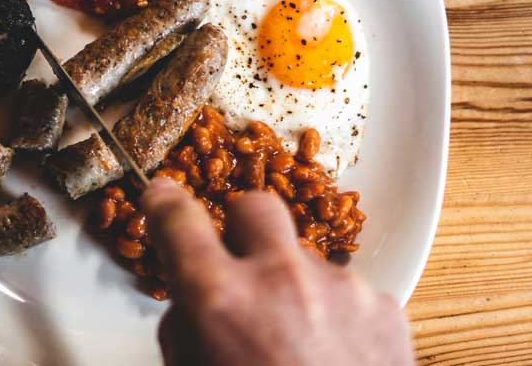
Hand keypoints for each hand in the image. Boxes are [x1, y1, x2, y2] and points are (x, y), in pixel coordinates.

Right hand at [141, 177, 414, 365]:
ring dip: (292, 283)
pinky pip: (346, 290)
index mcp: (223, 302)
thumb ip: (185, 332)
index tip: (162, 194)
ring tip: (298, 341)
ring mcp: (340, 288)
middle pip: (254, 206)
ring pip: (304, 256)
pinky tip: (332, 355)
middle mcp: (282, 280)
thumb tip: (191, 300)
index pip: (179, 221)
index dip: (164, 202)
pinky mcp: (384, 305)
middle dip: (240, 225)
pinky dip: (333, 312)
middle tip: (238, 260)